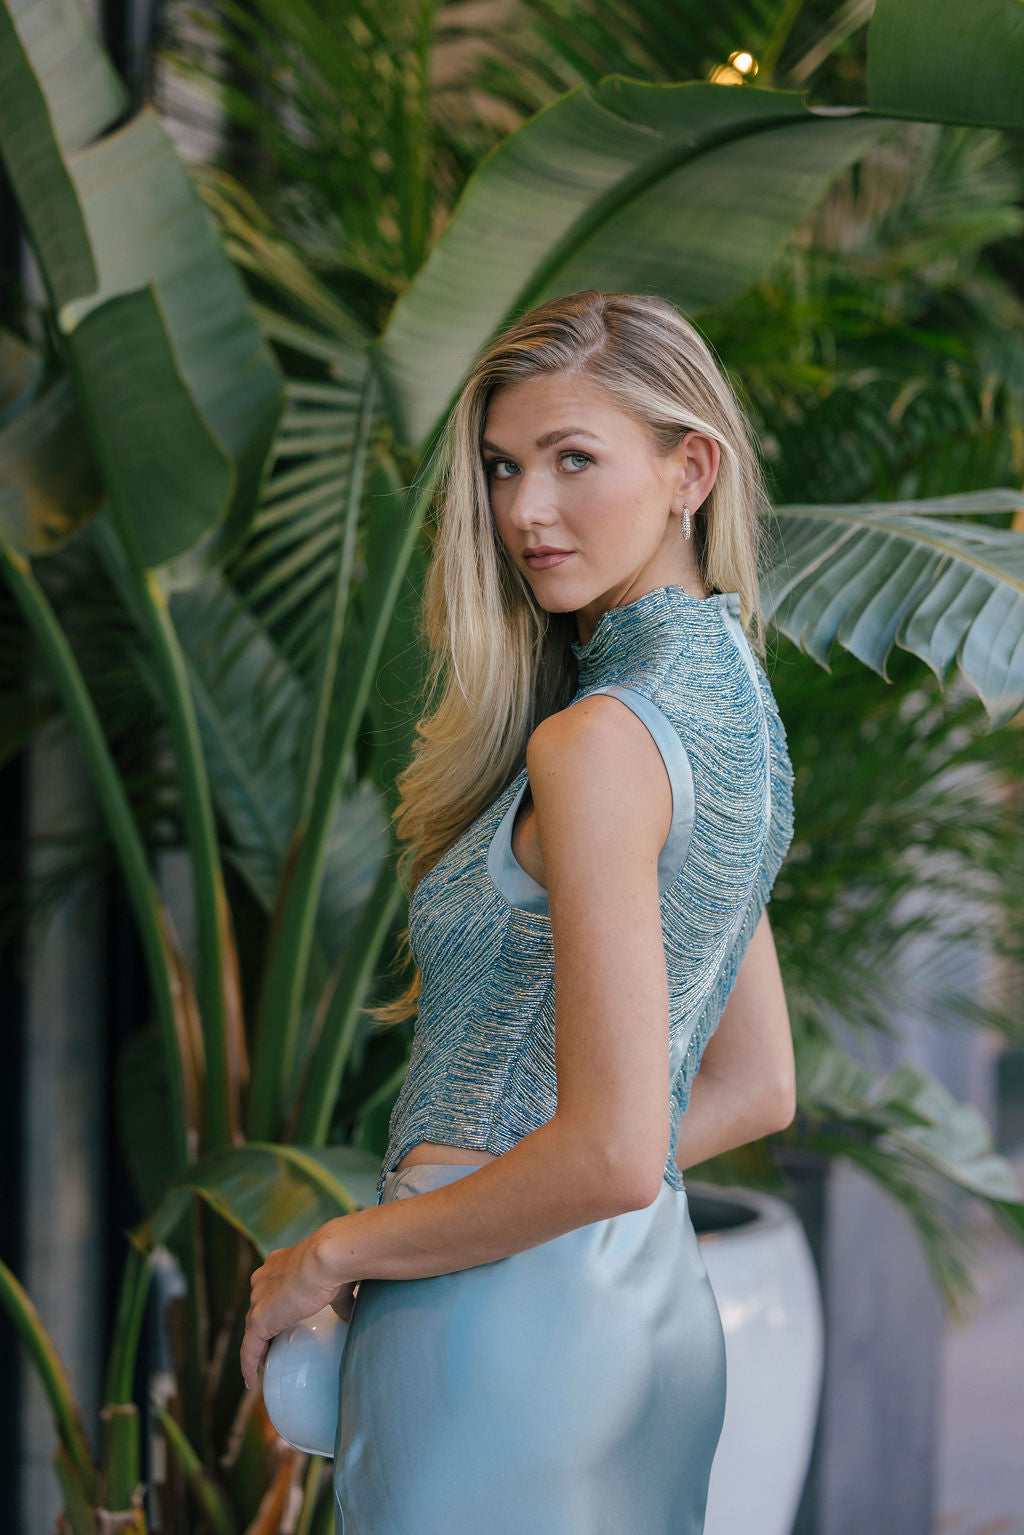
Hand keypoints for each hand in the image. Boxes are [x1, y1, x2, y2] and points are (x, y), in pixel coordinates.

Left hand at [240, 1227, 349, 1390]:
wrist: (326, 1258)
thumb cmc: (335, 1265)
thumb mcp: (337, 1286)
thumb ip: (341, 1303)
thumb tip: (351, 1318)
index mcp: (279, 1264)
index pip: (270, 1287)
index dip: (273, 1304)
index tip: (280, 1318)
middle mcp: (263, 1279)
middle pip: (257, 1307)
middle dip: (263, 1325)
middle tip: (272, 1345)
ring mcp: (258, 1300)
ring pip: (252, 1328)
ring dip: (256, 1346)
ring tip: (263, 1364)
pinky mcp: (259, 1321)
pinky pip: (248, 1349)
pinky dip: (248, 1365)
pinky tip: (250, 1382)